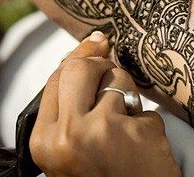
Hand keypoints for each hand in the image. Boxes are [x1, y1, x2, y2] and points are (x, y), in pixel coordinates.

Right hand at [29, 32, 180, 176]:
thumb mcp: (71, 148)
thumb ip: (72, 105)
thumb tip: (94, 43)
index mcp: (45, 141)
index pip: (57, 79)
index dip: (78, 56)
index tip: (95, 43)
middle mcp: (69, 135)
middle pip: (82, 68)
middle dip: (101, 65)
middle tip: (112, 80)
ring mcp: (105, 132)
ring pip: (119, 81)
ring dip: (128, 98)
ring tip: (127, 131)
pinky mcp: (139, 134)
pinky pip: (146, 110)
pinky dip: (148, 127)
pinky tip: (144, 150)